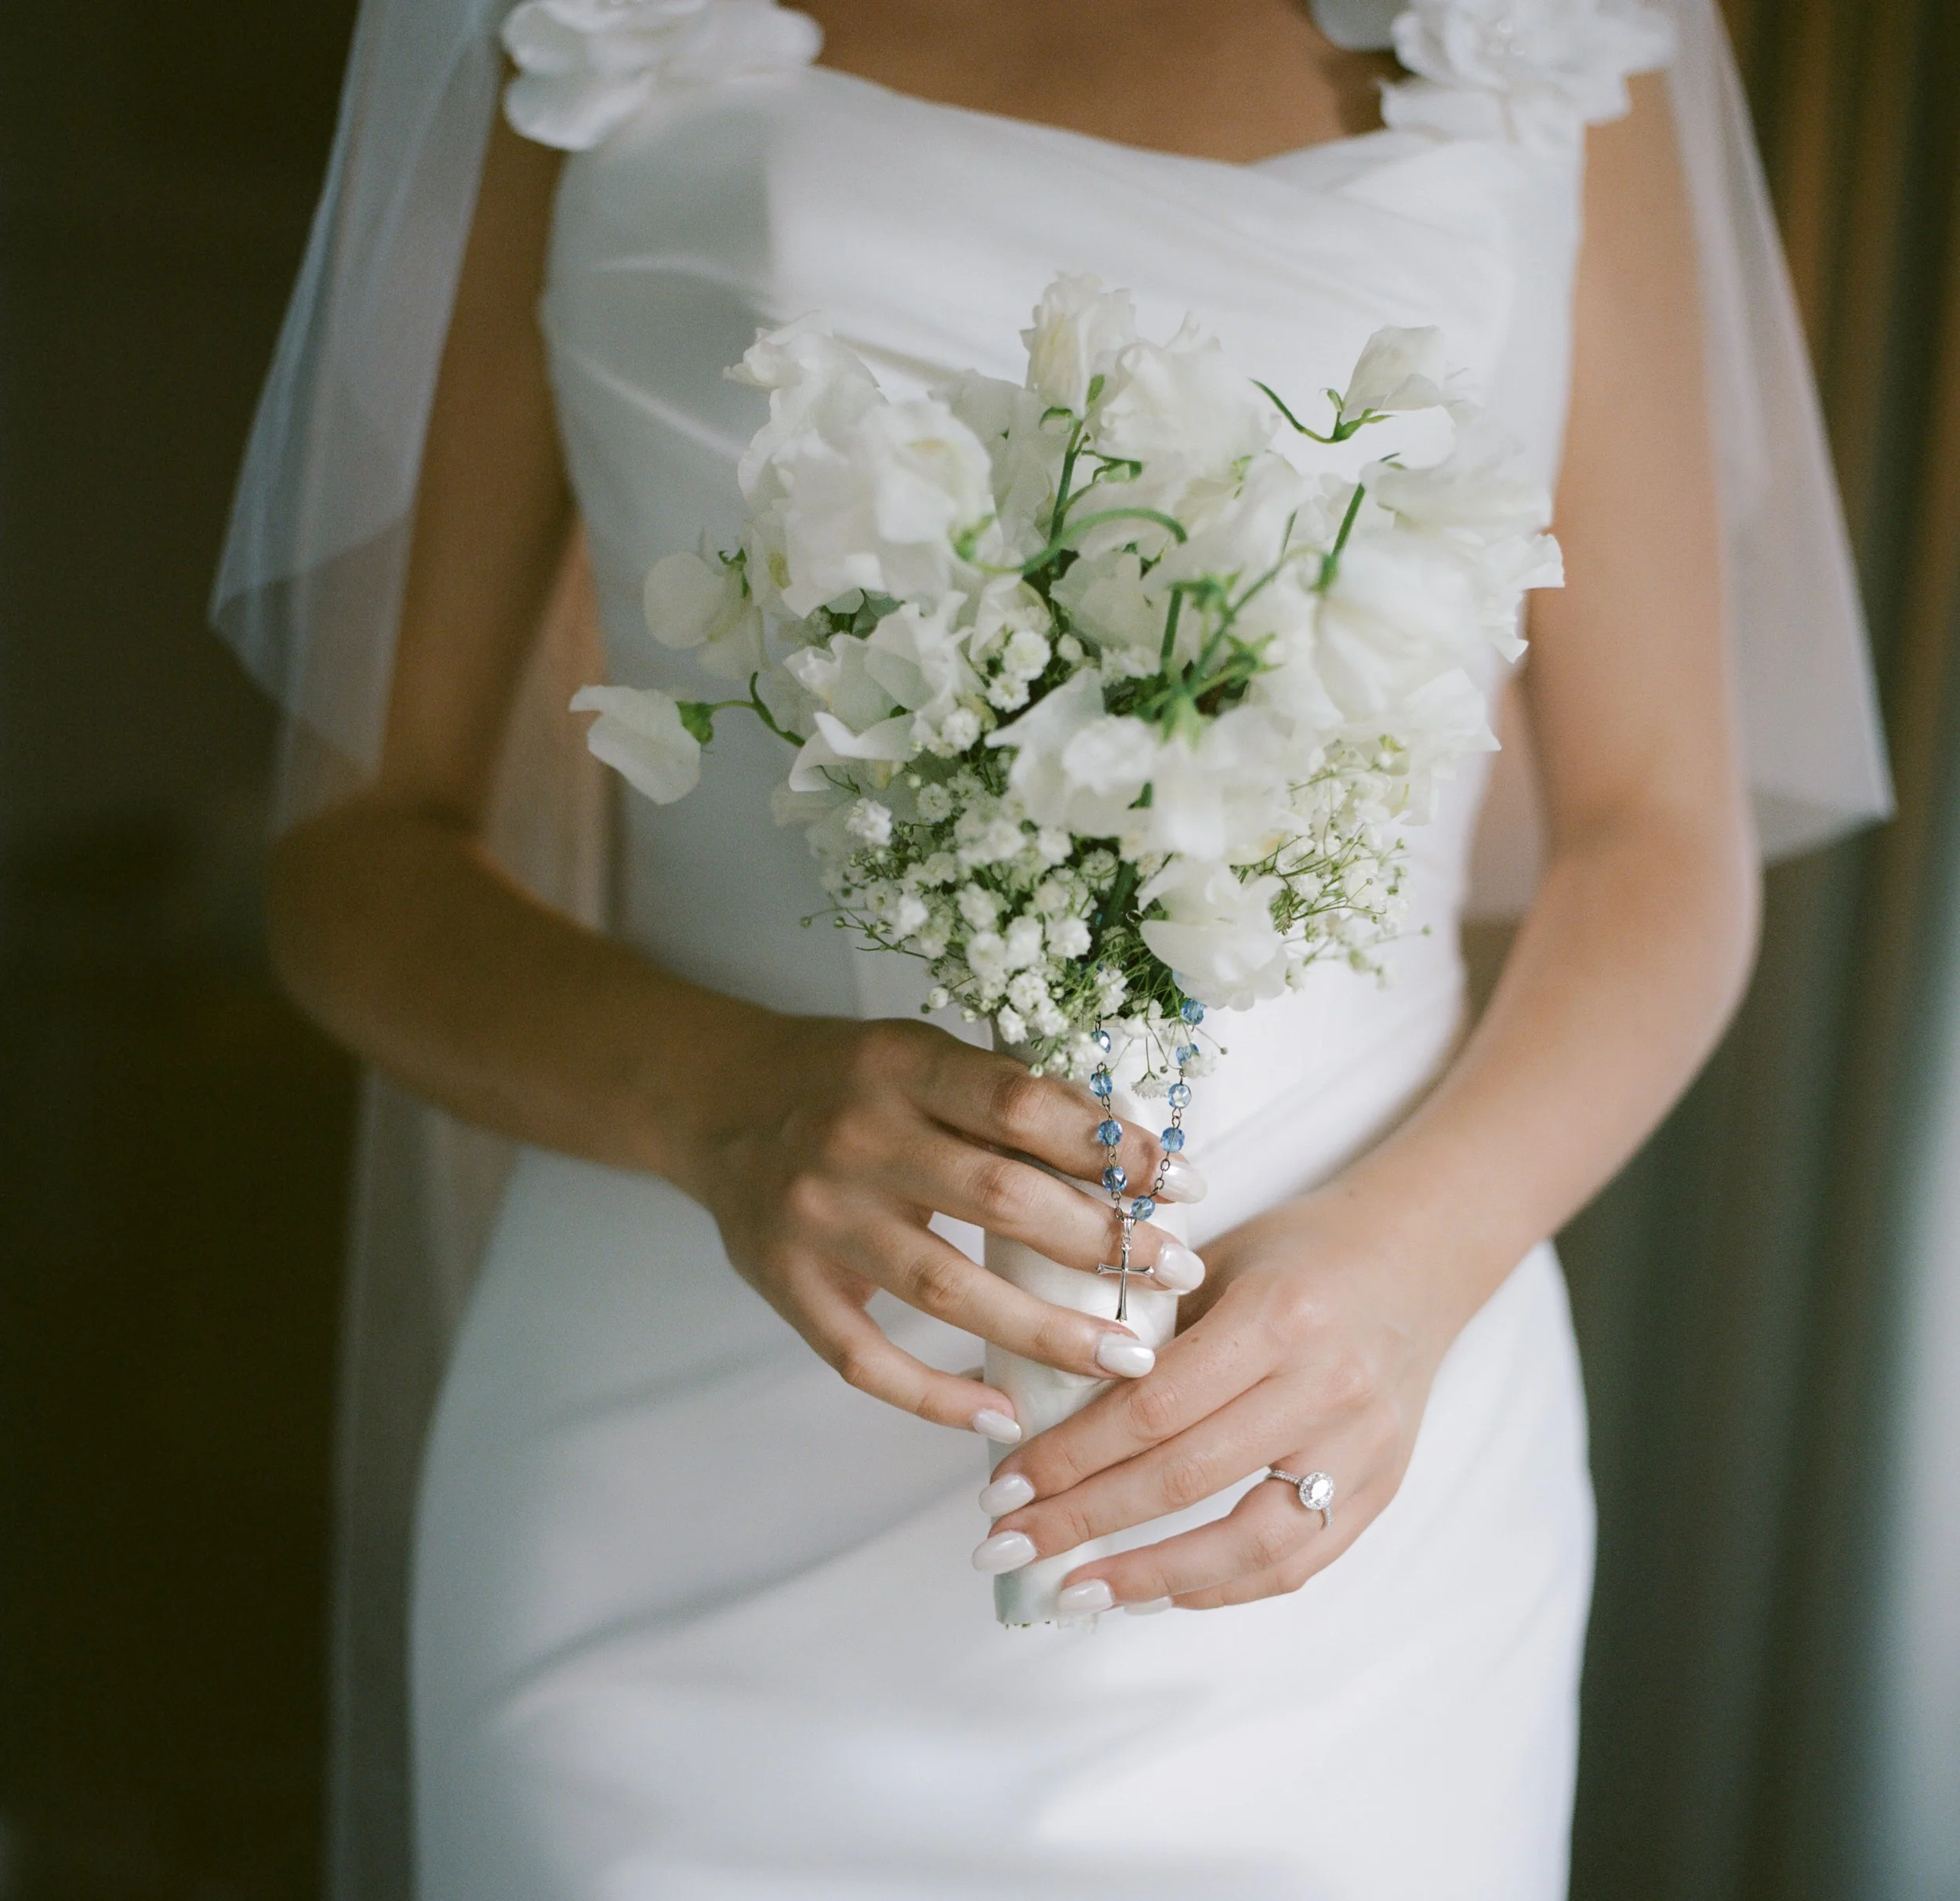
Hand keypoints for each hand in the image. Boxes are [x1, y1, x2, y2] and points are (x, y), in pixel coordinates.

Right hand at [672, 1012, 1207, 1439]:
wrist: (716, 1099)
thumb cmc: (846, 1077)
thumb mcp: (920, 1054)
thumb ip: (1004, 1096)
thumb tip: (1127, 1153)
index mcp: (900, 1068)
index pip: (1022, 1107)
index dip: (1111, 1147)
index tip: (1183, 1185)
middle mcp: (855, 1140)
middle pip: (999, 1202)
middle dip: (1103, 1244)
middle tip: (1178, 1276)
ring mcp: (816, 1219)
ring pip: (947, 1291)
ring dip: (1046, 1331)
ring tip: (1127, 1358)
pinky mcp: (785, 1284)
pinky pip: (864, 1358)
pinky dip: (935, 1395)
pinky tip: (1004, 1414)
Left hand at [975, 1188, 1460, 1605]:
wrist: (1419, 1254)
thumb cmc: (1299, 1249)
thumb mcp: (1214, 1263)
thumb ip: (1137, 1330)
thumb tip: (1023, 1395)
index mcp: (1277, 1316)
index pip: (1154, 1407)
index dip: (1071, 1456)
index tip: (1003, 1487)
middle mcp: (1326, 1385)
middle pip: (1186, 1476)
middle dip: (1085, 1519)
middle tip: (1007, 1544)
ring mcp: (1364, 1444)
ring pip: (1249, 1541)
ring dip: (1151, 1576)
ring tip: (1073, 1590)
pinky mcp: (1385, 1484)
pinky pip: (1300, 1558)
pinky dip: (1225, 1586)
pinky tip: (1158, 1591)